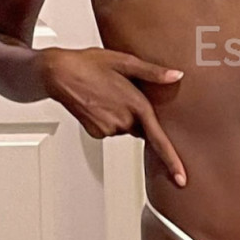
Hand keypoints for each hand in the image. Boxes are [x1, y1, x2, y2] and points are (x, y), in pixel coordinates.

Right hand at [40, 47, 187, 185]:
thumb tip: (176, 75)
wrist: (58, 73)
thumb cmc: (90, 64)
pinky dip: (109, 118)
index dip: (172, 160)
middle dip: (139, 116)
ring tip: (108, 94)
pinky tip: (99, 102)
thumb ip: (153, 72)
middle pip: (142, 128)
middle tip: (124, 93)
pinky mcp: (95, 132)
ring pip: (125, 127)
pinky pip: (111, 129)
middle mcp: (123, 121)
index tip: (181, 178)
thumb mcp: (125, 61)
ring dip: (122, 114)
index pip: (158, 140)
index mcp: (136, 105)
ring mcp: (108, 129)